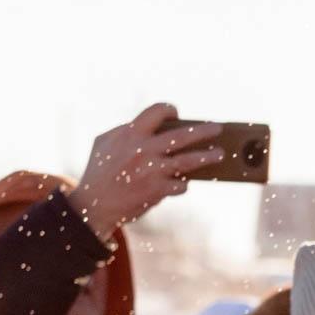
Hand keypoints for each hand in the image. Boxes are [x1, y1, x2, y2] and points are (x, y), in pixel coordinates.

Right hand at [71, 104, 223, 241]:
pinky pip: (181, 185)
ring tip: (220, 154)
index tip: (177, 114)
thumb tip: (151, 127)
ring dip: (208, 157)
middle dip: (203, 130)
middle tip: (218, 128)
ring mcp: (153, 170)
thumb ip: (126, 132)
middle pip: (182, 135)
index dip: (169, 110)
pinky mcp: (158, 190)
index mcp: (130, 133)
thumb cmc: (99, 171)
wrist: (94, 204)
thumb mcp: (105, 143)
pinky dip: (183, 184)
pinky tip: (182, 184)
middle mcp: (144, 150)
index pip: (156, 112)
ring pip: (189, 161)